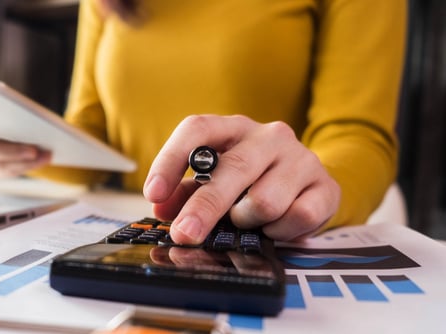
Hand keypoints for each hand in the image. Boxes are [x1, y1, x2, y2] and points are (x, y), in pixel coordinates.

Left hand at [143, 115, 340, 243]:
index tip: (153, 193)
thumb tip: (163, 208)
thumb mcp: (215, 181)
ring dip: (247, 220)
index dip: (170, 160)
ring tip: (246, 220)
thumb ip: (185, 193)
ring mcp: (300, 157)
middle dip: (204, 208)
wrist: (310, 185)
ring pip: (265, 200)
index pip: (197, 129)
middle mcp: (268, 136)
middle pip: (232, 169)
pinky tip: (275, 226)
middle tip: (185, 234)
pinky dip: (280, 231)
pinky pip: (297, 217)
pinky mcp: (325, 185)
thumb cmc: (252, 182)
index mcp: (232, 128)